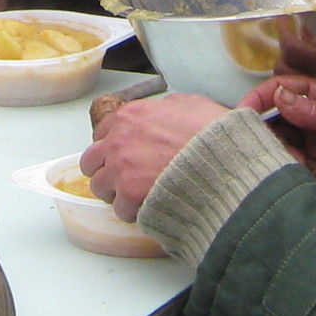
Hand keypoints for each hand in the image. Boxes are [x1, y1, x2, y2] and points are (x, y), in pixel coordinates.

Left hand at [84, 93, 229, 221]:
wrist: (223, 162)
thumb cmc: (212, 133)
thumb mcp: (191, 104)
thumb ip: (170, 106)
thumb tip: (166, 109)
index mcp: (130, 115)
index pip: (101, 133)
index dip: (112, 146)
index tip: (123, 156)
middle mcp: (118, 139)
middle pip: (91, 161)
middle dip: (106, 170)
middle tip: (125, 178)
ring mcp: (121, 167)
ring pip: (99, 186)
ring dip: (116, 192)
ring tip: (137, 196)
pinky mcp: (130, 194)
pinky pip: (119, 209)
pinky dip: (133, 212)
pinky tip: (149, 207)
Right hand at [242, 75, 315, 218]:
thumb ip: (313, 111)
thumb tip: (278, 96)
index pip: (285, 88)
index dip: (262, 96)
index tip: (243, 110)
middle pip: (278, 116)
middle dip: (266, 128)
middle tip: (254, 142)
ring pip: (284, 140)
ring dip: (279, 150)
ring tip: (282, 159)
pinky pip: (295, 162)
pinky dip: (291, 166)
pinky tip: (297, 171)